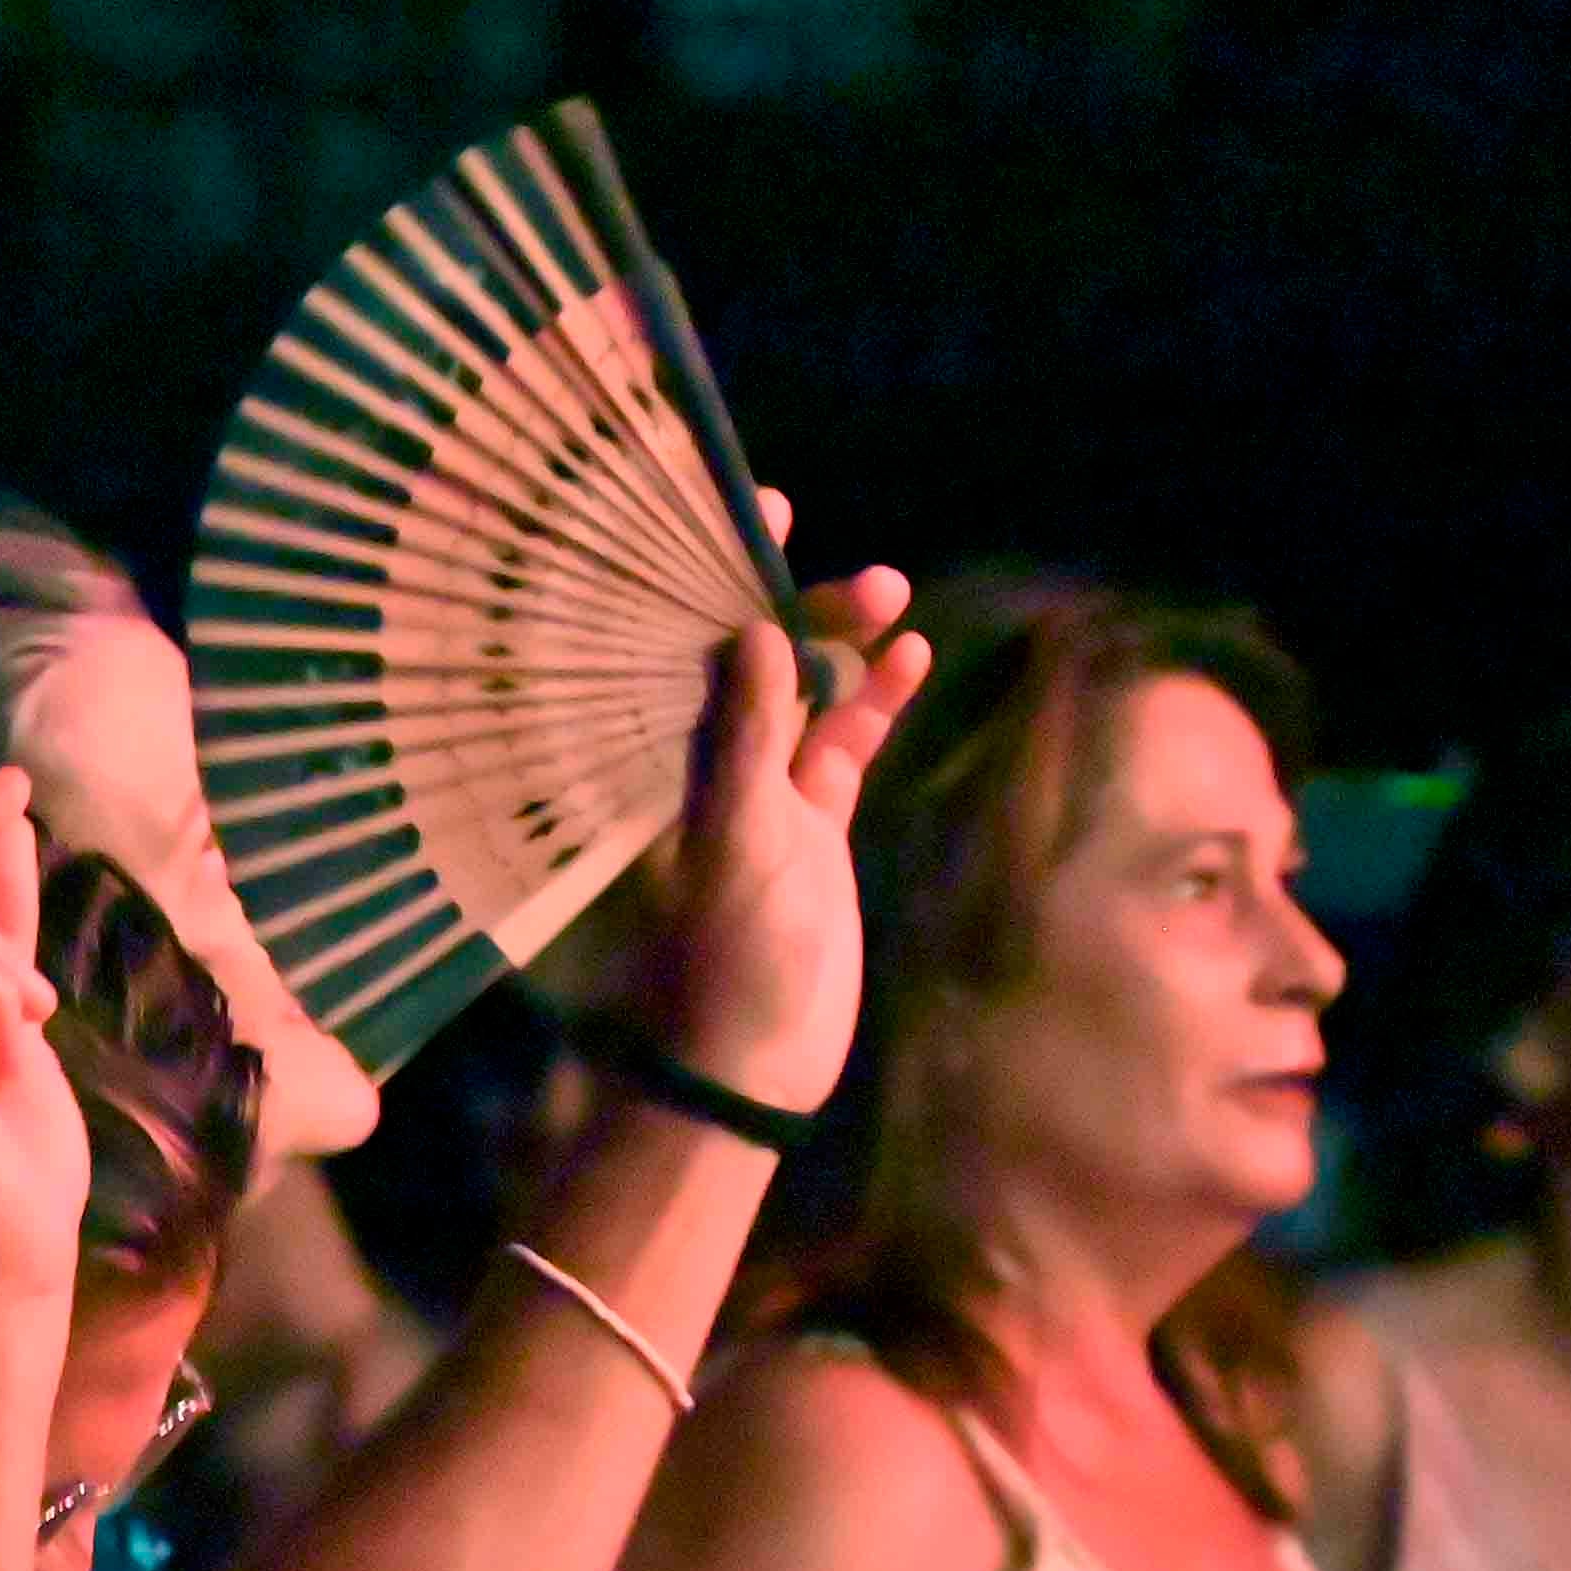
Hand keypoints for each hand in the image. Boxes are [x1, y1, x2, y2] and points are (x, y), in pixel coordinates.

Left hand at [605, 508, 923, 1126]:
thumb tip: (746, 632)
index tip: (754, 503)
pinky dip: (873, 700)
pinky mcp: (810, 827)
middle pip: (748, 652)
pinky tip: (912, 657)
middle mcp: (702, 763)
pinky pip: (841, 742)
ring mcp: (761, 791)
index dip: (710, 568)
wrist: (745, 1067)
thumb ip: (740, 741)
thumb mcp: (733, 845)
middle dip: (799, 601)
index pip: (678, 640)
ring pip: (802, 689)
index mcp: (659, 760)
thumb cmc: (721, 964)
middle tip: (868, 579)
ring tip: (896, 596)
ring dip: (844, 642)